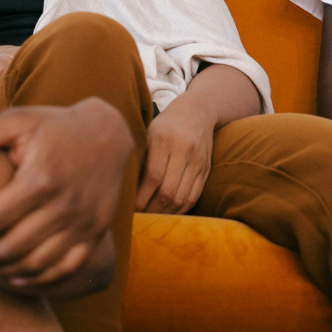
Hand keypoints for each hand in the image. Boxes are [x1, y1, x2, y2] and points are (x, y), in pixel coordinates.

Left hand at [0, 98, 133, 289]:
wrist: (108, 133)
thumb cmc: (56, 125)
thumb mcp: (22, 120)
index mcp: (39, 179)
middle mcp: (62, 206)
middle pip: (8, 248)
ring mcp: (80, 223)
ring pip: (33, 264)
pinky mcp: (93, 233)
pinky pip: (63, 268)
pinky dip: (36, 279)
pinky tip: (13, 276)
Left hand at [136, 95, 214, 214]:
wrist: (197, 111)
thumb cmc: (165, 124)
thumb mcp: (148, 133)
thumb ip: (140, 157)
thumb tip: (125, 188)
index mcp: (164, 140)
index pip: (153, 177)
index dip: (141, 197)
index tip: (130, 208)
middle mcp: (183, 151)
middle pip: (168, 191)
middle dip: (152, 210)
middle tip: (139, 219)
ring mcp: (197, 161)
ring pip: (182, 197)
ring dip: (166, 213)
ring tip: (152, 219)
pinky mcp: (205, 170)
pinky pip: (193, 196)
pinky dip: (180, 209)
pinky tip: (168, 213)